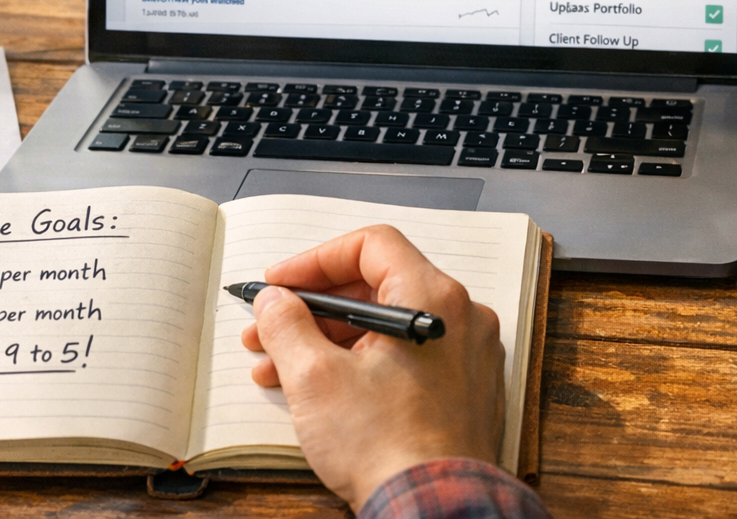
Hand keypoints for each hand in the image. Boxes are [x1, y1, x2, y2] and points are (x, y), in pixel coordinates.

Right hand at [240, 225, 504, 511]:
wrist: (433, 510)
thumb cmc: (388, 448)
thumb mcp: (315, 378)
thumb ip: (287, 325)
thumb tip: (275, 301)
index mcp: (432, 298)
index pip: (371, 245)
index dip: (316, 260)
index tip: (280, 283)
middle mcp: (460, 319)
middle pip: (376, 287)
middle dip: (314, 308)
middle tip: (270, 326)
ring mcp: (466, 356)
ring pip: (388, 327)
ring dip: (330, 340)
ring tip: (278, 367)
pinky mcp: (463, 391)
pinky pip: (407, 358)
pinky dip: (363, 364)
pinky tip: (318, 389)